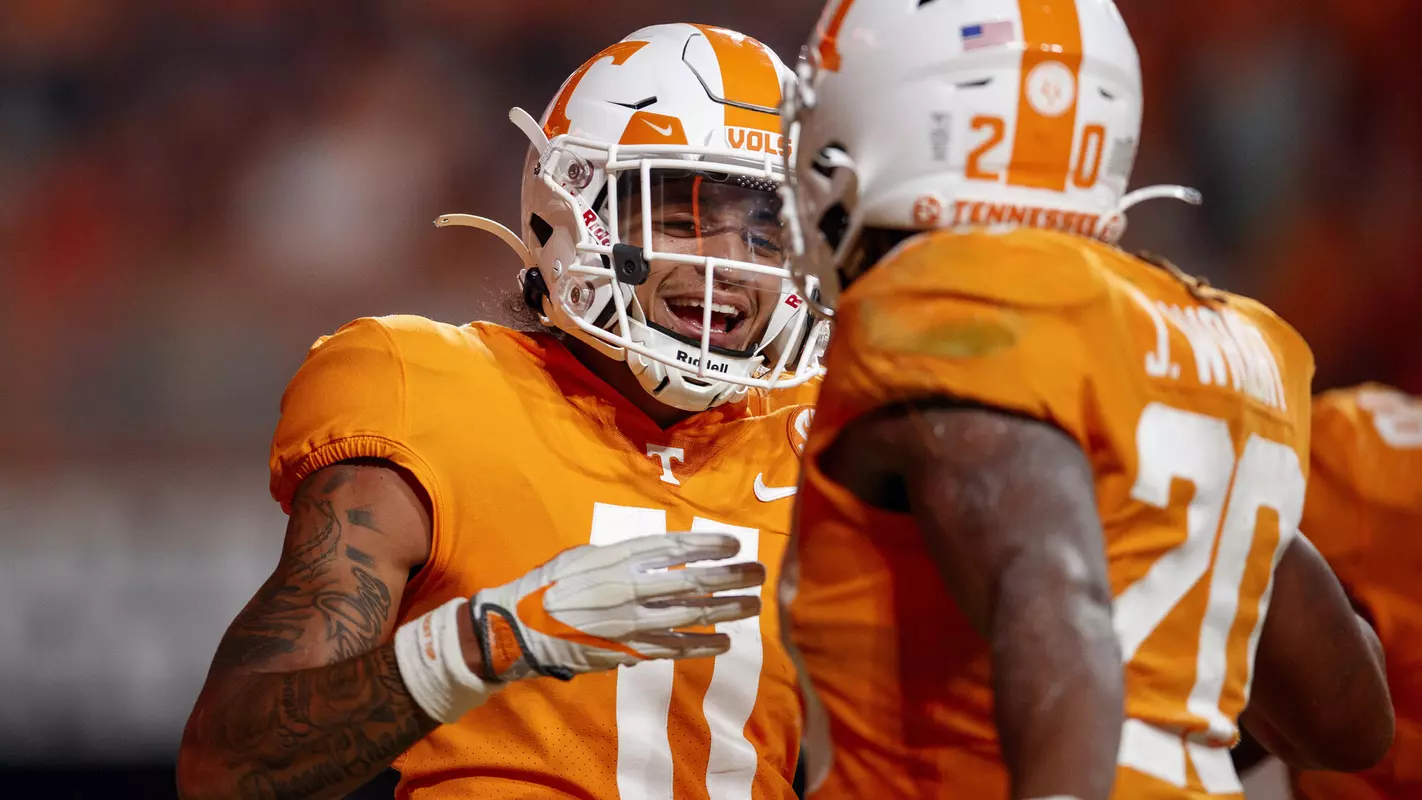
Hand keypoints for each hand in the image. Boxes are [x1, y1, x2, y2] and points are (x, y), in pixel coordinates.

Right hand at [467, 532, 763, 681]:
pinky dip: (701, 645)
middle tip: (758, 573)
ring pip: (689, 615)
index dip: (707, 545)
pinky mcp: (627, 650)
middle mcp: (628, 588)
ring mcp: (630, 622)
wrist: (519, 628)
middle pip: (691, 580)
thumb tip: (653, 556)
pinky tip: (725, 642)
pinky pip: (673, 647)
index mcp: (616, 558)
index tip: (734, 542)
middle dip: (730, 576)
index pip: (672, 547)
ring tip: (752, 605)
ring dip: (726, 610)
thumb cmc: (549, 586)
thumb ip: (620, 555)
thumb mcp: (583, 555)